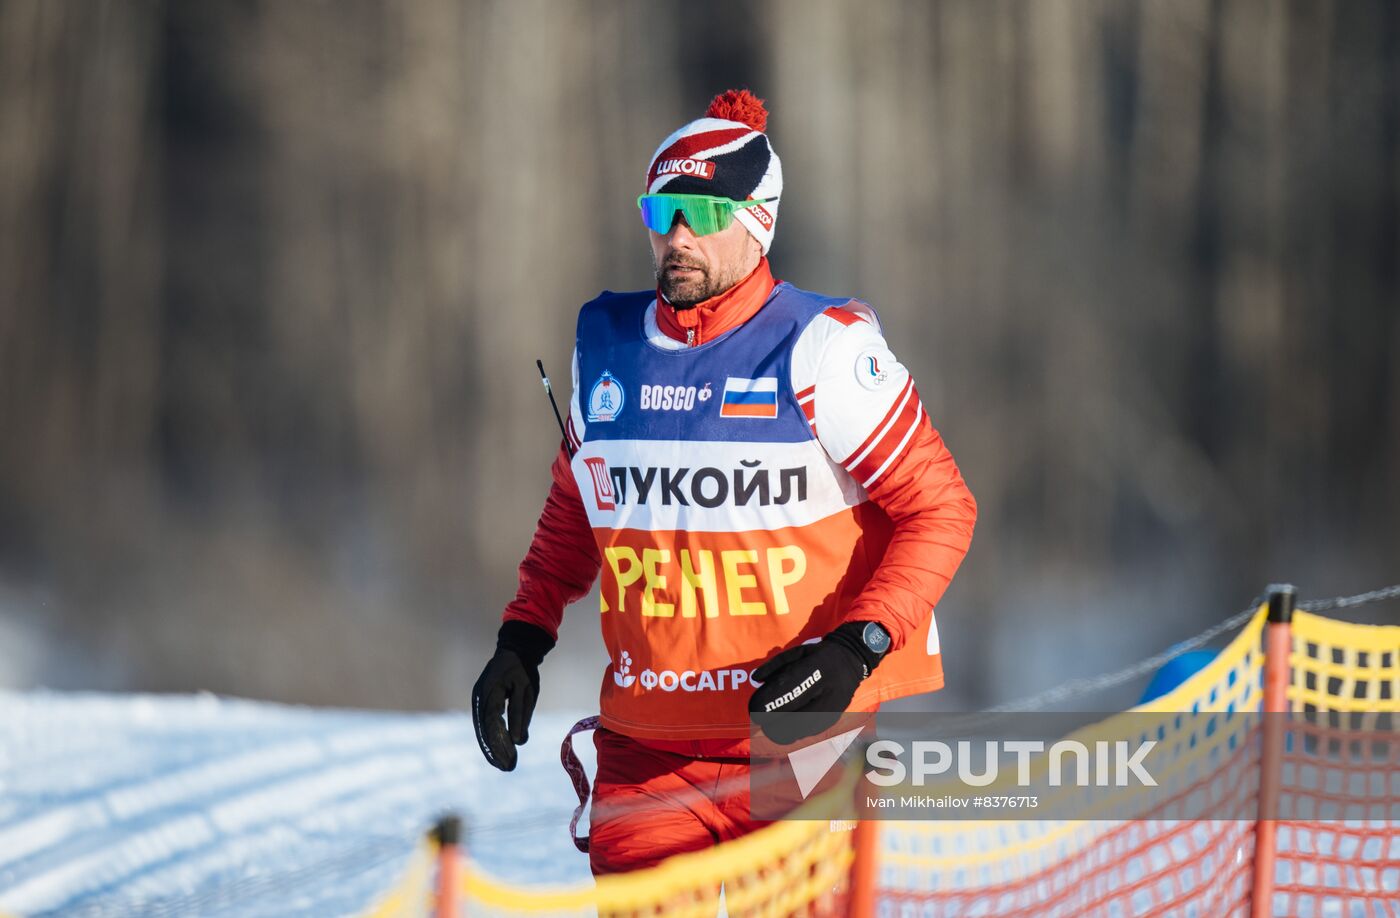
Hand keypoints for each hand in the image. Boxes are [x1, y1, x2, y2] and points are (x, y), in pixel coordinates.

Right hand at [472, 620, 554, 770]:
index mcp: (489, 692)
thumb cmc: (524, 668)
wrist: (517, 649)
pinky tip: (502, 750)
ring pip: (484, 728)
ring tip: (504, 765)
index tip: (508, 760)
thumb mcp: (527, 691)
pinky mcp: (484, 702)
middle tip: (507, 768)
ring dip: (493, 747)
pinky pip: (487, 723)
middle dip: (495, 750)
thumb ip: (521, 714)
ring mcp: (480, 700)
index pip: (491, 724)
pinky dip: (493, 737)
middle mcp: (479, 698)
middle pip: (484, 730)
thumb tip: (518, 741)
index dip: (498, 744)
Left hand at [748, 621, 885, 744]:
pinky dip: (795, 732)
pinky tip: (788, 726)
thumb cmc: (819, 655)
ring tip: (771, 725)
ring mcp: (833, 706)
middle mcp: (827, 688)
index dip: (769, 703)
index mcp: (815, 667)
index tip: (753, 709)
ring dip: (783, 731)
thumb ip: (775, 666)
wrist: (852, 659)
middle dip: (773, 723)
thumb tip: (755, 680)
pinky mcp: (835, 717)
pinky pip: (811, 731)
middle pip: (795, 717)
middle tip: (760, 720)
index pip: (788, 689)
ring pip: (803, 729)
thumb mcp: (797, 652)